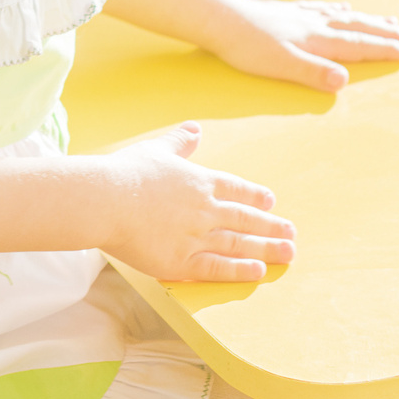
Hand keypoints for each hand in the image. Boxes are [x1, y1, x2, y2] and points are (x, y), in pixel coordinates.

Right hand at [100, 122, 296, 282]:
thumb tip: (194, 128)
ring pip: (239, 244)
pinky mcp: (182, 261)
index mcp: (200, 181)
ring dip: (267, 248)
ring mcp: (196, 236)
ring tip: (288, 253)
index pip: (236, 189)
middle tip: (292, 232)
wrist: (107, 200)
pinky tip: (259, 271)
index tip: (272, 202)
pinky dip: (240, 270)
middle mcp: (205, 209)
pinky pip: (218, 268)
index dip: (255, 196)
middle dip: (271, 225)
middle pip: (245, 218)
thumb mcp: (156, 149)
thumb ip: (179, 142)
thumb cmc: (126, 173)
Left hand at [204, 0, 398, 92]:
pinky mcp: (288, 12)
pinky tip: (341, 8)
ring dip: (368, 21)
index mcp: (317, 40)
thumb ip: (313, 73)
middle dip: (385, 33)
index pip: (358, 45)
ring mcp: (302, 16)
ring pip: (343, 17)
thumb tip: (344, 80)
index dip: (384, 49)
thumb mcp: (281, 66)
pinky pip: (322, 9)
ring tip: (388, 19)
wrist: (221, 20)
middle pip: (357, 28)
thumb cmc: (248, 48)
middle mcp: (315, 25)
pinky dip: (338, 10)